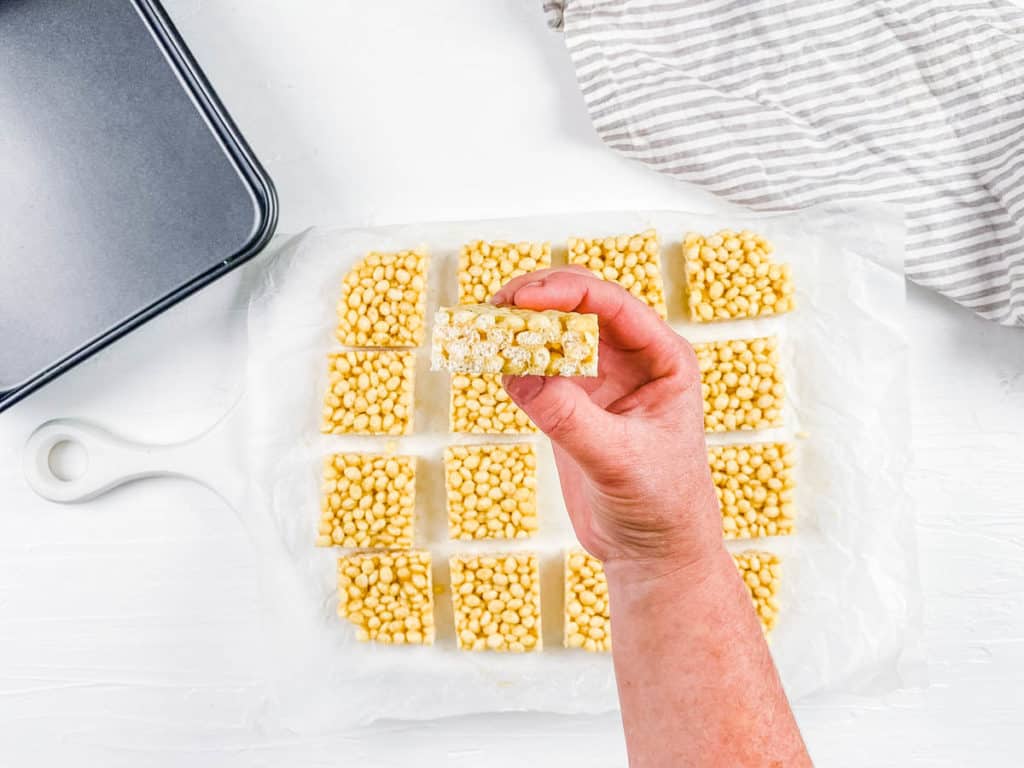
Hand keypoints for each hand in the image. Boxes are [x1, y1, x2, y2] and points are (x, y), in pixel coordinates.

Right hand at [493, 268, 721, 575]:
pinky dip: (512, 356)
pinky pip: (539, 363)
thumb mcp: (615, 459)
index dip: (565, 292)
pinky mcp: (573, 401)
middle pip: (580, 301)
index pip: (611, 303)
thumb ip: (567, 416)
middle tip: (494, 309)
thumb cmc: (658, 504)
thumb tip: (514, 370)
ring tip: (482, 331)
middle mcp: (634, 357)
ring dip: (520, 323)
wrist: (653, 551)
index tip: (521, 300)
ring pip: (555, 328)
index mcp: (664, 358)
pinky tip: (487, 358)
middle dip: (537, 297)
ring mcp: (602, 377)